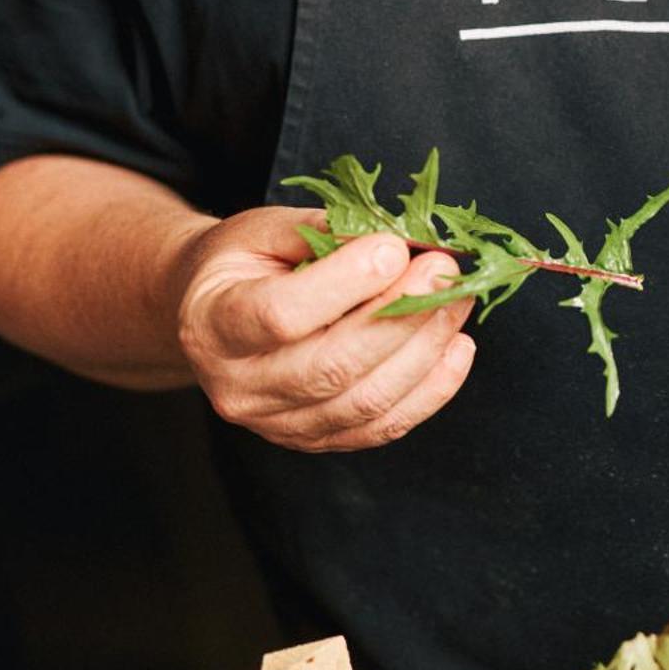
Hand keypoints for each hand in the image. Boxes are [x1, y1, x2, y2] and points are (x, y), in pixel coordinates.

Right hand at [173, 207, 474, 450]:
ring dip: (425, 350)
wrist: (211, 316)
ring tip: (457, 301)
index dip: (344, 283)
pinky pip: (381, 427)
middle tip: (443, 269)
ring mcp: (277, 424)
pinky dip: (429, 390)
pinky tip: (456, 349)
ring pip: (365, 402)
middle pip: (332, 366)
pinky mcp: (315, 440)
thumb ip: (320, 229)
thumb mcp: (261, 230)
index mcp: (213, 324)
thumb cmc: (240, 265)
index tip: (393, 248)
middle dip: (400, 315)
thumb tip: (393, 237)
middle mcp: (239, 388)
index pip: (280, 315)